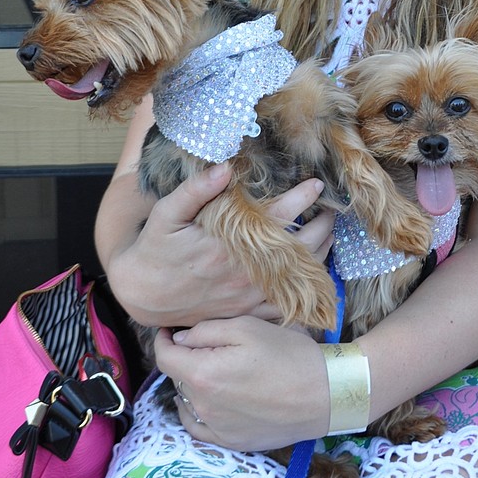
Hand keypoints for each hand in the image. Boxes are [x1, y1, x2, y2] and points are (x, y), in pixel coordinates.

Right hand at [109, 165, 335, 326]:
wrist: (143, 295)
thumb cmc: (155, 249)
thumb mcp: (167, 213)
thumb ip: (196, 190)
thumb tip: (225, 166)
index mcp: (228, 244)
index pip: (277, 217)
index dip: (301, 198)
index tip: (317, 184)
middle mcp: (244, 272)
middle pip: (299, 248)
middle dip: (321, 226)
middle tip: (333, 209)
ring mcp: (249, 295)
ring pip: (298, 276)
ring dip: (320, 253)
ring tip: (330, 233)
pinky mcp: (247, 311)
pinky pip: (287, 304)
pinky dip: (306, 289)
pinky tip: (315, 272)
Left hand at [155, 317, 329, 448]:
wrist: (325, 394)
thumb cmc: (289, 355)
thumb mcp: (247, 327)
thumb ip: (207, 331)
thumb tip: (180, 340)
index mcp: (203, 373)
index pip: (165, 357)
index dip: (164, 340)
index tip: (170, 331)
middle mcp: (203, 405)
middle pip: (177, 378)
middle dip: (183, 359)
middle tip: (201, 344)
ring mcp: (216, 428)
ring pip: (188, 401)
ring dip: (191, 384)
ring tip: (210, 369)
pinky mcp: (231, 442)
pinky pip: (199, 427)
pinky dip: (196, 412)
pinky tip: (206, 401)